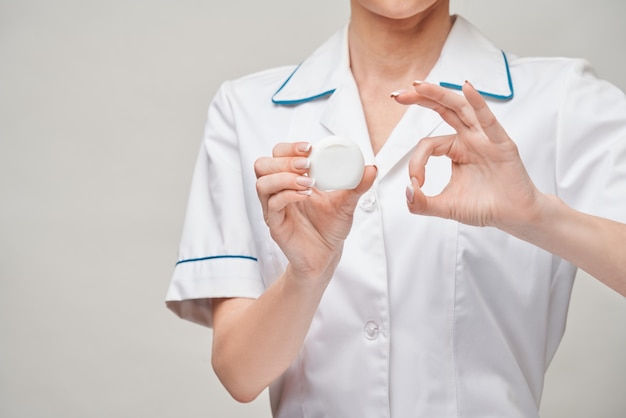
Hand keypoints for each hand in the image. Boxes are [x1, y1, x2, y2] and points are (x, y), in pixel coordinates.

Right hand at [254, 142, 376, 280]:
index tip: (309, 148)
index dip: (289, 147)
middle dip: (283, 160)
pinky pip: (272, 205)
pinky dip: (288, 196)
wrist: (326, 256)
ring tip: (308, 183)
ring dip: (284, 177)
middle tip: (307, 165)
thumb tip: (372, 168)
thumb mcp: (346, 203)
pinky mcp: (275, 225)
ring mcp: (274, 209)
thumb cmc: (330, 228)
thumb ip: (357, 185)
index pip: (277, 155)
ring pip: (262, 183)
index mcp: (290, 180)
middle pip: (262, 165)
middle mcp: (278, 192)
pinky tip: (306, 196)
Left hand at [392, 81, 546, 231]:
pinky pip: (488, 120)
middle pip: (442, 110)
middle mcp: (469, 138)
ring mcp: (485, 138)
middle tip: (398, 95)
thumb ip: (421, 203)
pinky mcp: (502, 144)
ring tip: (420, 86)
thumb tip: (406, 192)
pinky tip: (468, 88)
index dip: (416, 162)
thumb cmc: (485, 207)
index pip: (428, 144)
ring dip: (439, 95)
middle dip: (420, 100)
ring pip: (460, 109)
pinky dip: (478, 103)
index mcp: (455, 149)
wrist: (515, 218)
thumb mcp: (445, 207)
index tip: (417, 183)